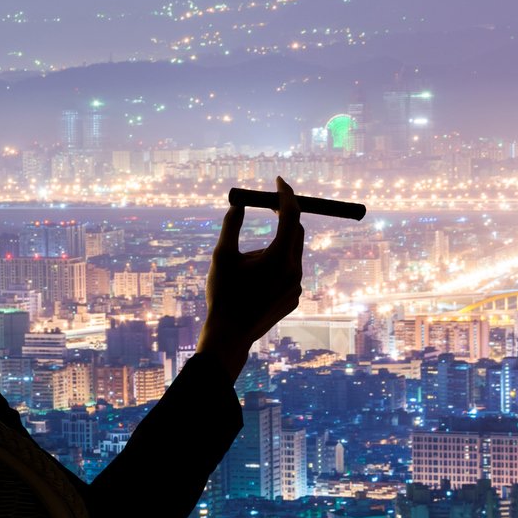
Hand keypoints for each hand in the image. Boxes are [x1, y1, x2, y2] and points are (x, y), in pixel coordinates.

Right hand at [197, 175, 304, 378]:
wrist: (229, 335)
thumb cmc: (222, 295)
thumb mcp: (221, 256)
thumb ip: (231, 227)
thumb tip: (238, 204)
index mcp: (279, 257)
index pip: (290, 215)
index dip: (285, 195)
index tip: (278, 181)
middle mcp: (294, 270)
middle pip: (295, 232)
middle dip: (283, 217)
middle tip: (267, 205)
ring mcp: (296, 287)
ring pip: (290, 254)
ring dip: (274, 246)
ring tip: (246, 265)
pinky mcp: (293, 299)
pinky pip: (288, 273)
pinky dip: (276, 266)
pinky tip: (254, 282)